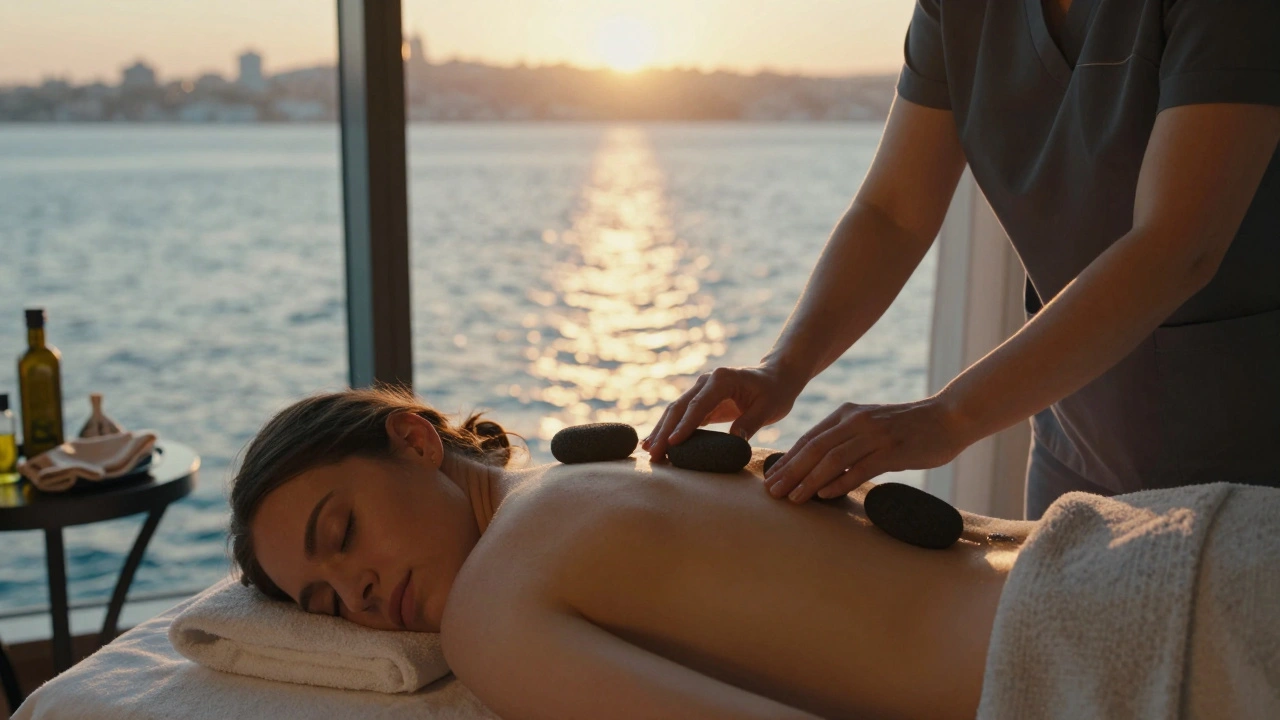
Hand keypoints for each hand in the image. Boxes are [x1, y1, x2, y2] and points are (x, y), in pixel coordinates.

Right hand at [643, 364, 804, 460]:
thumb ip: (749, 424)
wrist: (776, 378)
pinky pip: (681, 415)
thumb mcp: (769, 409)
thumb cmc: (775, 393)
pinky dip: (668, 429)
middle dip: (664, 431)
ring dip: (661, 431)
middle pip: (679, 407)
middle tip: (654, 455)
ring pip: (675, 411)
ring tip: (648, 452)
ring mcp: (700, 389)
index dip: (685, 425)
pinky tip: (656, 444)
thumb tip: (733, 442)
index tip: (672, 443)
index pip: (698, 404)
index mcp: (722, 379)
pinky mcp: (701, 401)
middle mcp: (706, 381)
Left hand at [763, 398, 970, 502]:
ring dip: (810, 481)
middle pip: (815, 449)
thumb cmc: (907, 427)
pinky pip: (861, 469)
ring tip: (793, 499)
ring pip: (833, 459)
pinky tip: (826, 496)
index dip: (788, 459)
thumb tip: (819, 466)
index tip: (771, 478)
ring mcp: (875, 435)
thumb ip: (846, 440)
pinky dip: (841, 483)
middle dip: (790, 472)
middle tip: (772, 492)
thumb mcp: (871, 426)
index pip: (809, 438)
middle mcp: (856, 421)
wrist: (949, 417)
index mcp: (847, 414)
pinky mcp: (893, 450)